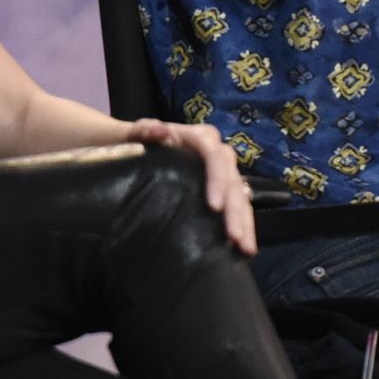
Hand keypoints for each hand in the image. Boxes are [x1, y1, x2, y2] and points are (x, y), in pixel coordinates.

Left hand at [125, 118, 259, 254]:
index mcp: (197, 136)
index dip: (218, 180)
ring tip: (245, 247)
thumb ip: (142, 130)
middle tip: (234, 236)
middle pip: (232, 178)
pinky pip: (238, 204)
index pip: (213, 156)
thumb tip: (160, 130)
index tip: (214, 206)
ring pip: (239, 194)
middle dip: (235, 209)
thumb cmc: (135, 141)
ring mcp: (220, 171)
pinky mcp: (222, 188)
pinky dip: (243, 224)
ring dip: (245, 221)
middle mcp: (215, 151)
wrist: (136, 146)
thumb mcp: (133, 134)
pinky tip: (245, 247)